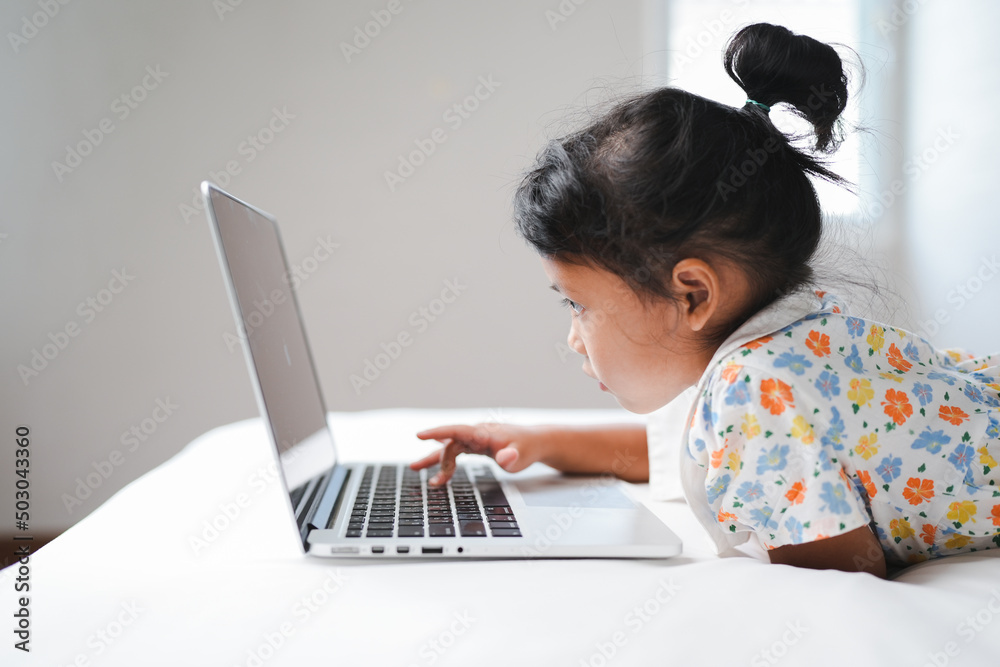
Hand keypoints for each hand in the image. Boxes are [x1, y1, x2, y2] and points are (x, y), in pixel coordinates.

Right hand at [410, 423, 545, 485]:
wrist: (537, 442)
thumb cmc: (528, 448)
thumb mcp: (521, 455)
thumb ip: (511, 457)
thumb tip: (504, 457)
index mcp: (484, 433)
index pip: (457, 430)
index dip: (438, 432)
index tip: (420, 435)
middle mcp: (477, 433)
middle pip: (451, 444)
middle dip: (438, 459)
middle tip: (428, 476)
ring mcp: (476, 439)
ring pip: (451, 447)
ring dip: (436, 459)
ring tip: (415, 468)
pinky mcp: (478, 445)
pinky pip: (457, 450)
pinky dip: (446, 458)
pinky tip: (436, 461)